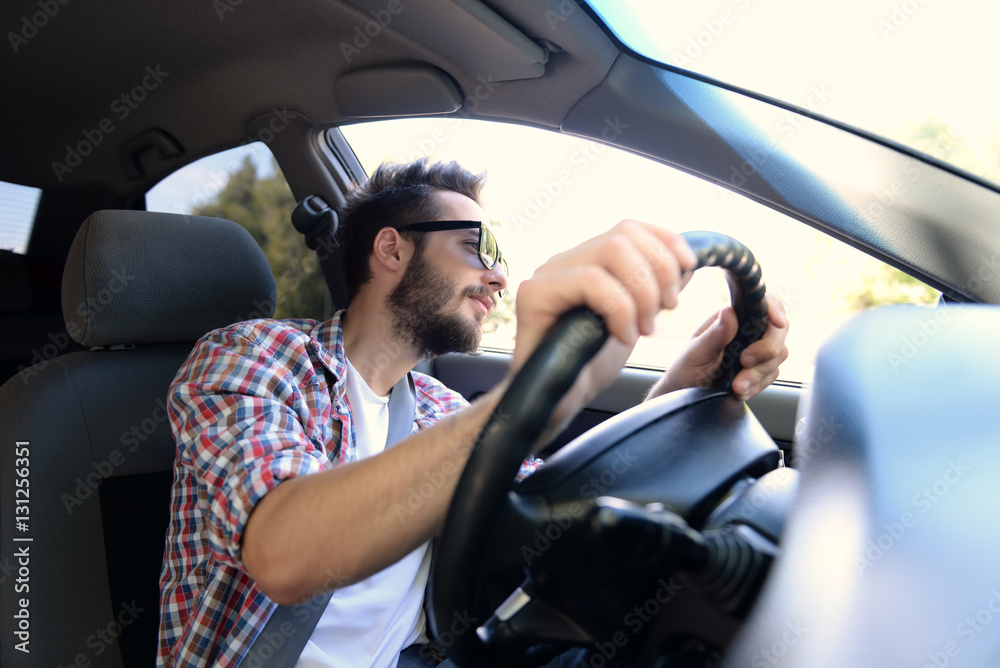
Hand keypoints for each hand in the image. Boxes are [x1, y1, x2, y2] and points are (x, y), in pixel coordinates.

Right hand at [512, 220, 696, 425]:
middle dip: (658, 272)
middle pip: (623, 235)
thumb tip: (687, 262)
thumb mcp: (635, 319)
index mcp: (585, 261)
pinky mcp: (533, 293)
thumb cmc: (589, 364)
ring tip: (643, 329)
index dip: (665, 241)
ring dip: (642, 292)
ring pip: (611, 251)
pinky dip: (619, 308)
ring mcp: (546, 275)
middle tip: (663, 313)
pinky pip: (590, 280)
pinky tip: (621, 335)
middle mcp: (563, 261)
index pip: (629, 228)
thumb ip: (655, 289)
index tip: (688, 268)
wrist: (556, 401)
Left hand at [653, 294, 788, 400]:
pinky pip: (772, 375)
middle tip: (744, 362)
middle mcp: (746, 331)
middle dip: (767, 349)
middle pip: (778, 330)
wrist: (684, 396)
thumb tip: (729, 312)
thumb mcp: (694, 352)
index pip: (762, 304)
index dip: (774, 309)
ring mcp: (756, 351)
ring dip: (759, 373)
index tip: (776, 322)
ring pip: (778, 354)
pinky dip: (757, 385)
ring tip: (736, 386)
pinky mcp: (759, 371)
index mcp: (730, 319)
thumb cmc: (685, 369)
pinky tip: (739, 390)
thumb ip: (714, 335)